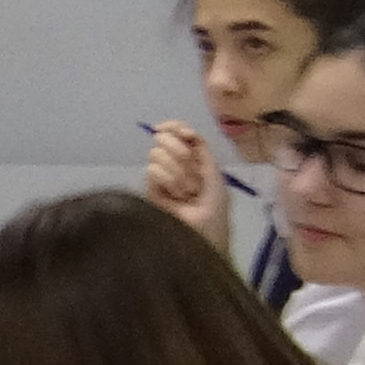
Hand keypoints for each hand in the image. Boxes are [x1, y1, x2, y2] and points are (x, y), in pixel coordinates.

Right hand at [143, 121, 230, 242]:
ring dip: (177, 172)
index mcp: (191, 159)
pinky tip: (175, 197)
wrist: (204, 236)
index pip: (177, 132)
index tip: (183, 132)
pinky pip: (151, 170)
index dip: (177, 127)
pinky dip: (168, 180)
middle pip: (164, 138)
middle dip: (180, 152)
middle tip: (192, 175)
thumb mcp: (215, 176)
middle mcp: (173, 165)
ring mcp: (159, 178)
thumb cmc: (215, 211)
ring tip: (186, 193)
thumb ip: (202, 151)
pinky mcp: (148, 191)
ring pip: (156, 154)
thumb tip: (186, 132)